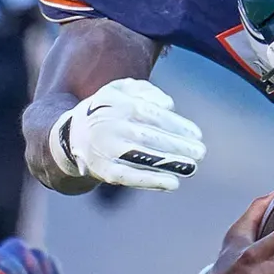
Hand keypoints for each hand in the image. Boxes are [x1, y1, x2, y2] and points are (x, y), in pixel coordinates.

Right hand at [49, 78, 204, 190]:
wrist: (71, 136)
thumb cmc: (107, 111)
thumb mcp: (120, 91)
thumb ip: (145, 90)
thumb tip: (168, 105)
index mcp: (115, 103)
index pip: (151, 114)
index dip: (176, 125)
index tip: (197, 135)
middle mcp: (108, 125)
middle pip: (149, 136)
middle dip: (178, 145)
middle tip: (201, 153)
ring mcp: (104, 149)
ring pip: (141, 156)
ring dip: (170, 163)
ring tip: (192, 168)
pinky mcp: (102, 170)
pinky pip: (129, 177)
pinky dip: (151, 181)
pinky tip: (173, 183)